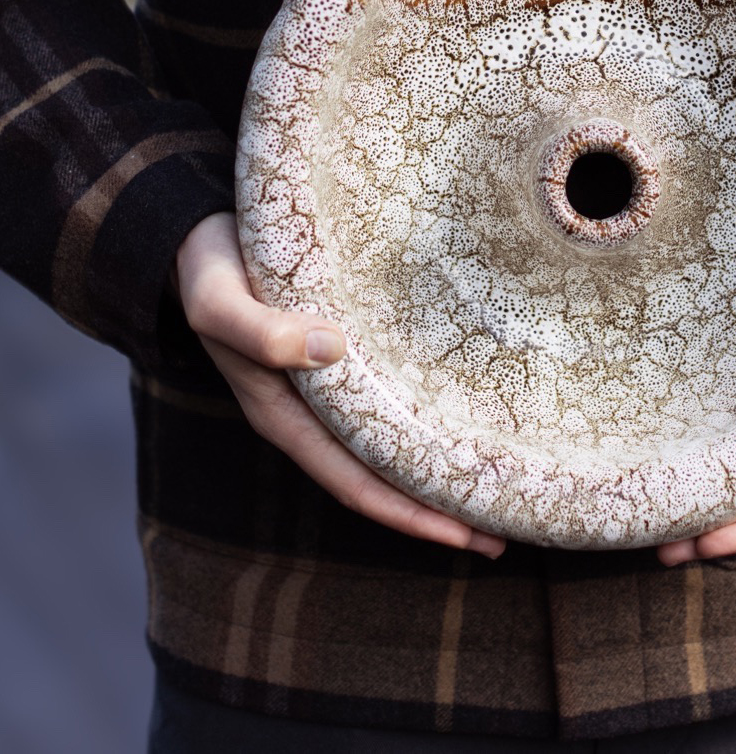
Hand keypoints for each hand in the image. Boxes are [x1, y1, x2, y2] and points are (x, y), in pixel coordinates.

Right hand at [175, 212, 504, 558]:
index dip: (411, 516)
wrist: (193, 236)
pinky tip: (461, 412)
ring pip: (388, 444)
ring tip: (498, 480)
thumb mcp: (220, 303)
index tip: (470, 535)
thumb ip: (262, 333)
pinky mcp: (339, 351)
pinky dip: (423, 418)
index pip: (356, 484)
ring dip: (437, 468)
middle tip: (507, 529)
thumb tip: (331, 349)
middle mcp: (308, 412)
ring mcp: (324, 387)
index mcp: (282, 415)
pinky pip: (388, 400)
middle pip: (381, 477)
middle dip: (439, 507)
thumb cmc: (206, 272)